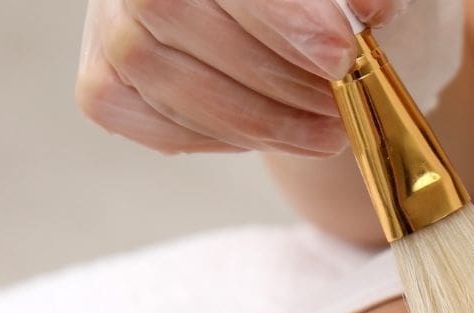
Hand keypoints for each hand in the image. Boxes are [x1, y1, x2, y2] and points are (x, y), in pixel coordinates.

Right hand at [76, 0, 395, 155]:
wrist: (261, 21)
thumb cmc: (301, 0)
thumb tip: (371, 7)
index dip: (279, 17)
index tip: (341, 53)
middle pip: (176, 18)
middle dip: (274, 74)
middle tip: (341, 102)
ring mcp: (106, 31)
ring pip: (167, 82)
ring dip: (260, 119)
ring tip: (325, 129)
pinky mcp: (102, 87)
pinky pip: (157, 126)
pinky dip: (223, 137)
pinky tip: (271, 129)